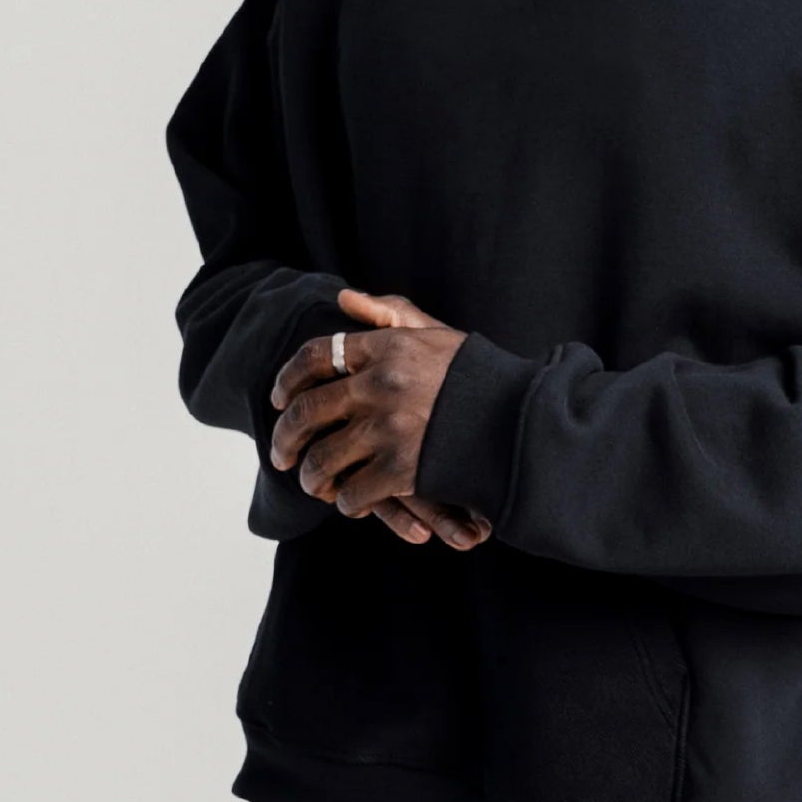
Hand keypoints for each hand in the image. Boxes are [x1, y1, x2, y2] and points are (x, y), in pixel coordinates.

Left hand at [270, 285, 491, 549]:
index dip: (287, 379)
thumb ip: (391, 313)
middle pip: (307, 412)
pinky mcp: (402, 471)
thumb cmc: (481, 379)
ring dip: (313, 478)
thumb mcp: (437, 334)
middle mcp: (380, 385)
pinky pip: (354, 494)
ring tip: (314, 485)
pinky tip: (353, 502)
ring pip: (323, 460)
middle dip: (285, 437)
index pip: (315, 356)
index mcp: (387, 348)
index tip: (278, 399)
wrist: (523, 424)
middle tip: (281, 453)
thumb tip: (343, 298)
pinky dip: (348, 503)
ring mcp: (389, 430)